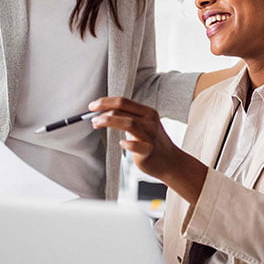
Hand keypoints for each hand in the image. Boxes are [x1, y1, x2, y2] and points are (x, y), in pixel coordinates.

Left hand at [89, 97, 207, 203]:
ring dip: (109, 121)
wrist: (171, 162)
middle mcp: (150, 121)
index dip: (106, 102)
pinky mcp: (149, 150)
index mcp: (148, 112)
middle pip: (123, 109)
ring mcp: (150, 135)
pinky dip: (128, 143)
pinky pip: (137, 145)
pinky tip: (122, 143)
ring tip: (97, 124)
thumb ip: (128, 118)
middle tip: (92, 116)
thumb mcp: (144, 125)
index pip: (123, 101)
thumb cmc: (153, 143)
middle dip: (104, 110)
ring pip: (128, 123)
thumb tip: (103, 113)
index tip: (93, 106)